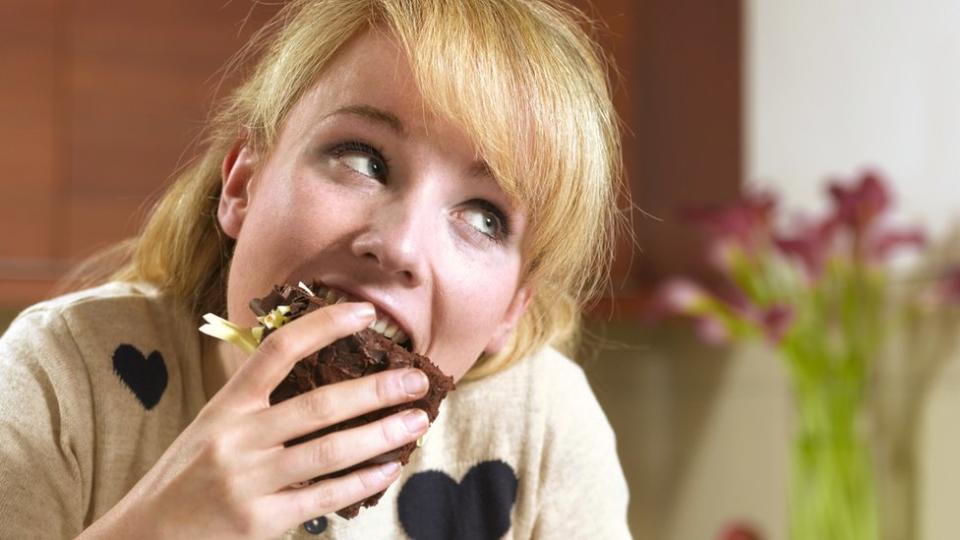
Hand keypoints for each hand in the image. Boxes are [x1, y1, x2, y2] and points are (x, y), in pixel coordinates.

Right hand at [80, 302, 429, 538]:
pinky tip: (389, 467)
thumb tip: (328, 381)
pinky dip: (362, 481)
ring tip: (416, 421)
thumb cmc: (188, 476)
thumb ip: (258, 405)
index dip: (324, 326)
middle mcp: (237, 437)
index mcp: (226, 405)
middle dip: (376, 389)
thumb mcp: (213, 427)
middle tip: (416, 379)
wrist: (146, 536)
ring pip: (331, 451)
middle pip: (319, 403)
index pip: (278, 350)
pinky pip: (325, 497)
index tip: (365, 313)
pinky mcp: (260, 521)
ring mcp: (248, 480)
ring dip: (382, 434)